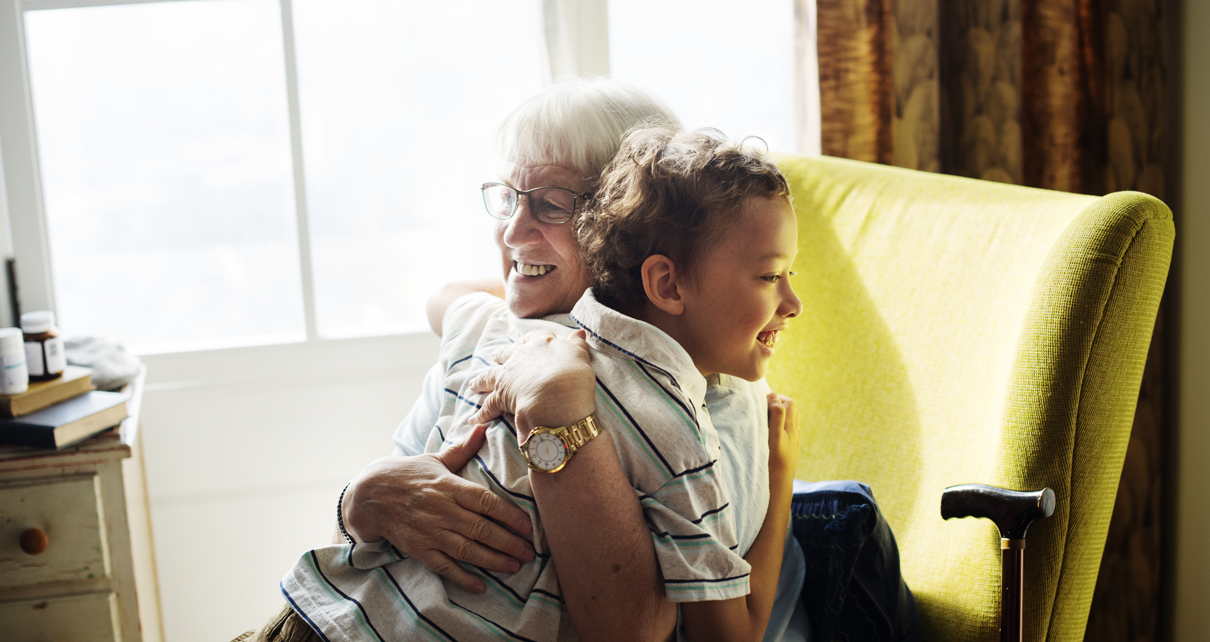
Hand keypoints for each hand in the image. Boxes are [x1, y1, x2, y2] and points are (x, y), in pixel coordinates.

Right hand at [342, 424, 534, 592]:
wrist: (367, 495)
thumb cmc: (406, 475)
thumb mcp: (434, 460)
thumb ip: (462, 450)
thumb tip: (483, 428)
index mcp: (448, 486)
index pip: (485, 501)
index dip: (509, 515)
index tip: (528, 526)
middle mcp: (441, 510)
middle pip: (481, 528)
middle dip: (508, 542)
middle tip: (530, 552)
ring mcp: (429, 531)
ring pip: (466, 549)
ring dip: (493, 560)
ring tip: (515, 566)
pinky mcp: (418, 548)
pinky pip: (443, 566)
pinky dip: (462, 577)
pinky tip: (480, 585)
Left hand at [467, 329, 595, 436]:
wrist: (558, 396)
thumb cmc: (573, 376)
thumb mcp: (580, 356)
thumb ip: (577, 344)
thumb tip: (579, 332)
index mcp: (541, 344)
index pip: (533, 337)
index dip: (529, 341)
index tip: (525, 343)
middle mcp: (521, 356)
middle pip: (506, 353)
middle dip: (501, 356)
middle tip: (496, 358)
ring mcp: (508, 375)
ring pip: (489, 376)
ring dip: (481, 381)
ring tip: (474, 385)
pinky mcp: (501, 396)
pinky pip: (488, 406)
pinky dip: (481, 414)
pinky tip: (475, 419)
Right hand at [767, 393, 800, 479]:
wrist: (779, 486)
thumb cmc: (773, 461)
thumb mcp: (774, 436)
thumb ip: (776, 415)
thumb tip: (774, 397)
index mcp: (790, 427)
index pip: (788, 403)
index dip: (776, 398)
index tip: (762, 401)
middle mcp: (794, 433)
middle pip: (792, 410)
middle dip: (780, 404)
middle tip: (764, 407)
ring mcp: (794, 442)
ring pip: (793, 421)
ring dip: (783, 415)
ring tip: (768, 417)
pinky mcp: (792, 451)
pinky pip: (792, 433)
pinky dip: (785, 427)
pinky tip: (776, 432)